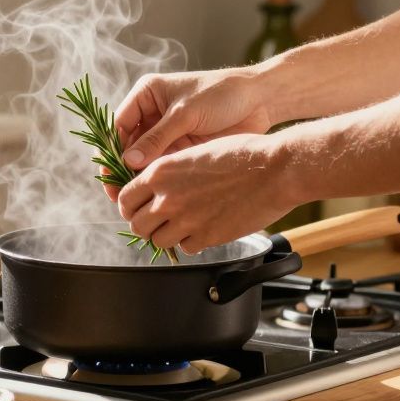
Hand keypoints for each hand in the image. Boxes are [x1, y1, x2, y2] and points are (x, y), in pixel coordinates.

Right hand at [105, 69, 273, 200]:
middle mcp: (152, 115)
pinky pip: (162, 167)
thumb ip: (158, 137)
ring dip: (138, 179)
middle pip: (128, 146)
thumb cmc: (221, 94)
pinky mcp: (181, 148)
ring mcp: (166, 134)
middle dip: (122, 170)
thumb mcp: (185, 113)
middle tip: (117, 195)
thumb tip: (128, 161)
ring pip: (143, 160)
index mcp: (147, 95)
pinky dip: (157, 182)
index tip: (109, 174)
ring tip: (134, 202)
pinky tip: (153, 198)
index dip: (112, 150)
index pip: (119, 125)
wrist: (259, 100)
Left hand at [115, 134, 298, 254]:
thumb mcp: (195, 152)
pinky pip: (186, 248)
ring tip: (181, 226)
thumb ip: (171, 172)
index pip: (125, 198)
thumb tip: (158, 186)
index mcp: (161, 172)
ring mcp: (186, 220)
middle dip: (145, 224)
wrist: (274, 170)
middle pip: (137, 225)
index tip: (137, 208)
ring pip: (158, 241)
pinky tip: (203, 229)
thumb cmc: (242, 154)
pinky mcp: (207, 237)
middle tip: (158, 222)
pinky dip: (191, 242)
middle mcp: (168, 197)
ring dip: (167, 235)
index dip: (130, 206)